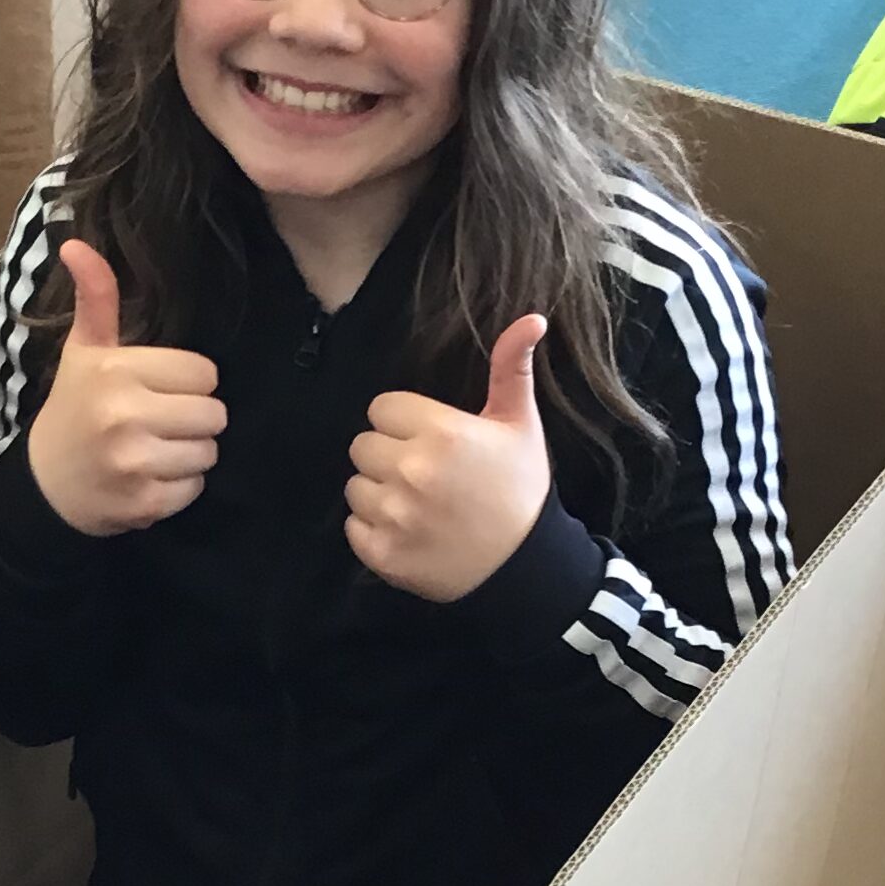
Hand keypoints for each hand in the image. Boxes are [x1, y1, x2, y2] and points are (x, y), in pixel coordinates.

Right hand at [27, 241, 226, 535]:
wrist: (44, 486)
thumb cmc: (73, 409)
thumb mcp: (83, 351)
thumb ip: (95, 299)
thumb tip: (75, 243)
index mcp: (116, 370)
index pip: (203, 372)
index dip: (187, 382)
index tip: (157, 390)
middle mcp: (125, 414)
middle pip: (214, 413)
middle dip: (194, 419)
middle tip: (160, 423)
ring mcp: (135, 462)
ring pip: (209, 451)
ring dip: (190, 454)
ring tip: (156, 450)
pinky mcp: (144, 502)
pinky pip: (195, 488)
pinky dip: (179, 487)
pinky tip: (150, 479)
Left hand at [345, 315, 551, 600]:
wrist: (526, 567)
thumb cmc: (521, 490)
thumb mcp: (521, 425)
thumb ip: (511, 368)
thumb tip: (531, 318)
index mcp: (440, 433)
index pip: (381, 409)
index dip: (403, 423)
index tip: (429, 440)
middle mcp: (410, 471)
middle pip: (362, 445)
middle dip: (388, 455)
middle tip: (424, 474)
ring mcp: (394, 515)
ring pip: (355, 487)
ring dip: (378, 493)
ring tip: (416, 504)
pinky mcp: (382, 553)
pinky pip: (353, 527)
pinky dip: (374, 530)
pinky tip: (408, 530)